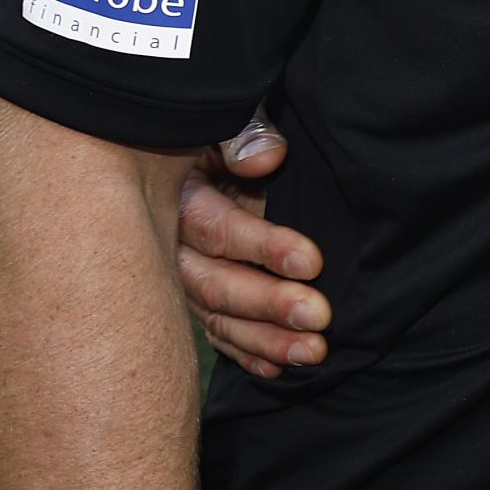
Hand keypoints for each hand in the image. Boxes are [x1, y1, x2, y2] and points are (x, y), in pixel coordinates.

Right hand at [176, 112, 331, 377]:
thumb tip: (266, 158)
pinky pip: (214, 333)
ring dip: (265, 339)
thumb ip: (243, 136)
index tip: (313, 262)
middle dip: (268, 304)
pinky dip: (245, 352)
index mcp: (180, 196)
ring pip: (216, 317)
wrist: (183, 149)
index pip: (218, 229)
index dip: (264, 246)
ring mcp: (179, 277)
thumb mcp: (224, 121)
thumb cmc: (217, 133)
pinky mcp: (191, 297)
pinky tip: (277, 369)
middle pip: (214, 284)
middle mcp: (171, 245)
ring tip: (313, 352)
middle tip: (319, 318)